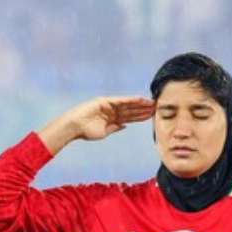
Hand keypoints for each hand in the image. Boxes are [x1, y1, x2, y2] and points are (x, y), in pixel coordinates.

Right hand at [38, 96, 154, 153]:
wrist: (74, 127)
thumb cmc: (86, 131)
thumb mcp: (104, 132)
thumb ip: (115, 128)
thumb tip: (125, 125)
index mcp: (113, 120)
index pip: (130, 118)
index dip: (141, 117)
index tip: (151, 116)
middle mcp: (112, 111)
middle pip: (131, 110)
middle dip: (143, 109)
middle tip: (157, 108)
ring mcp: (109, 105)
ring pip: (128, 105)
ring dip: (140, 104)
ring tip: (152, 103)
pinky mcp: (105, 101)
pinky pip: (121, 100)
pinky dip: (131, 100)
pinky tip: (140, 100)